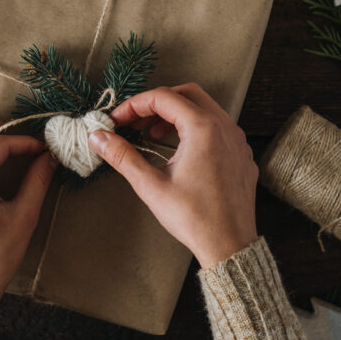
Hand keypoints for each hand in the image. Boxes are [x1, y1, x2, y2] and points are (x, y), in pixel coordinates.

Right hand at [88, 84, 257, 268]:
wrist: (229, 245)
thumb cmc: (193, 217)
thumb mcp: (151, 185)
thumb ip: (123, 156)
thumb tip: (98, 137)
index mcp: (203, 128)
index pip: (163, 98)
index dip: (134, 105)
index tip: (117, 120)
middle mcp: (225, 127)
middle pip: (187, 94)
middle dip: (157, 103)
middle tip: (135, 121)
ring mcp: (237, 140)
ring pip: (205, 109)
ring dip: (177, 115)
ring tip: (154, 135)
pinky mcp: (242, 155)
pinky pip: (219, 128)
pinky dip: (196, 128)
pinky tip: (181, 150)